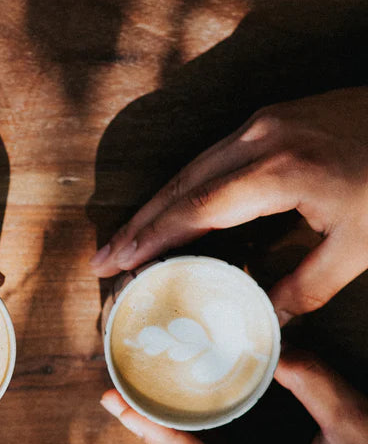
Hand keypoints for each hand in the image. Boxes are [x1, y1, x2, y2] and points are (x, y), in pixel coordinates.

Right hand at [90, 88, 367, 324]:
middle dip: (137, 225)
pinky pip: (209, 158)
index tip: (118, 263)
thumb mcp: (361, 244)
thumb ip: (307, 287)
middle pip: (179, 186)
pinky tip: (170, 213)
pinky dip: (182, 190)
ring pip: (189, 169)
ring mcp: (262, 123)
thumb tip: (265, 322)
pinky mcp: (269, 120)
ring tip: (125, 242)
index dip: (152, 239)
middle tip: (102, 259)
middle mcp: (259, 139)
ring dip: (155, 207)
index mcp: (278, 171)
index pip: (196, 210)